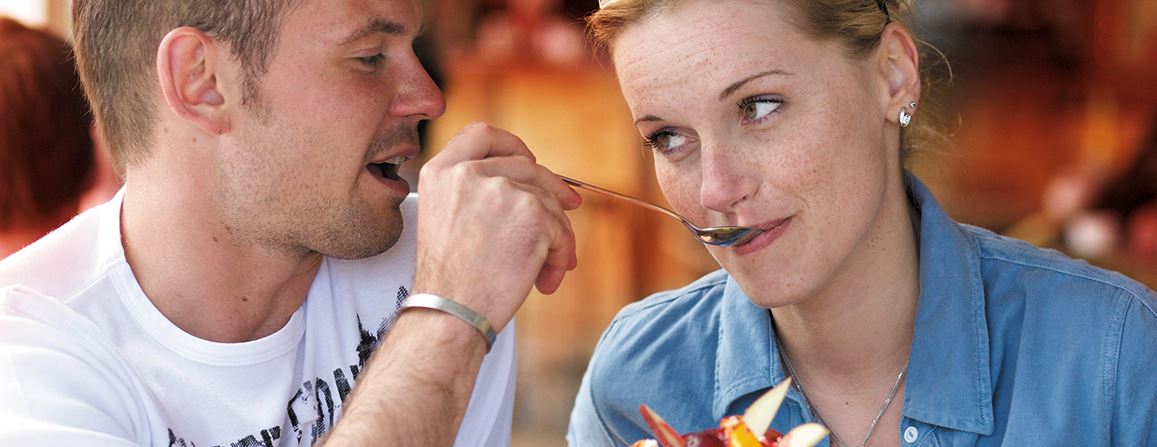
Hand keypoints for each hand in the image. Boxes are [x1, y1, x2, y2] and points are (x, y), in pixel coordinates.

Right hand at [412, 123, 580, 331]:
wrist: (450, 313)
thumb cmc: (450, 282)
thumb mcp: (446, 220)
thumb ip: (475, 194)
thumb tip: (532, 187)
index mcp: (440, 172)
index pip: (481, 135)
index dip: (510, 144)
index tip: (528, 159)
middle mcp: (468, 173)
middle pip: (526, 166)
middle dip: (551, 188)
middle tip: (568, 206)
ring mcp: (501, 189)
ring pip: (549, 202)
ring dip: (554, 237)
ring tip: (543, 271)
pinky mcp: (531, 211)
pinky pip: (561, 229)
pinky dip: (561, 256)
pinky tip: (545, 280)